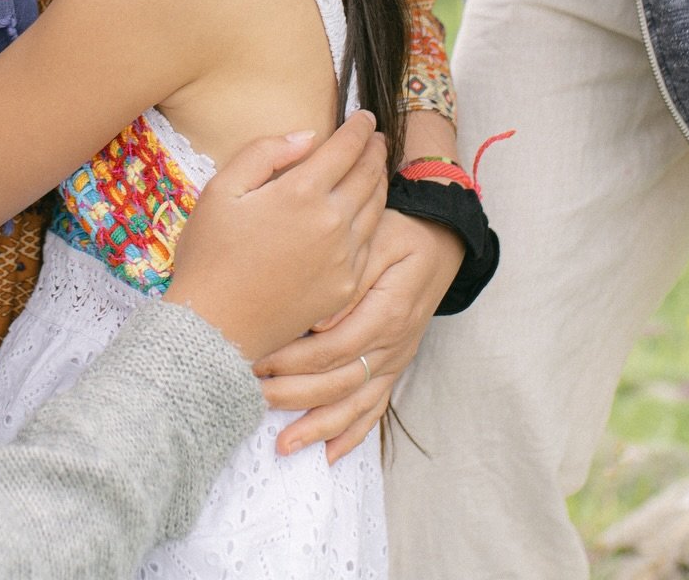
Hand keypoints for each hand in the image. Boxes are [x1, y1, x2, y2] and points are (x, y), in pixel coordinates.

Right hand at [164, 111, 386, 361]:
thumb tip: (307, 137)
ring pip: (376, 210)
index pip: (345, 149)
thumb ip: (264, 153)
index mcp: (301, 192)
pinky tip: (367, 213)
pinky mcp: (345, 286)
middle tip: (378, 137)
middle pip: (367, 176)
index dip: (358, 129)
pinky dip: (374, 220)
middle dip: (375, 151)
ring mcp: (344, 258)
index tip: (365, 117)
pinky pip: (369, 245)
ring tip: (376, 167)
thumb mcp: (222, 188)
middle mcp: (332, 222)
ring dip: (379, 182)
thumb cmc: (210, 252)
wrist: (217, 324)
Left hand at [252, 208, 463, 462]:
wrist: (438, 242)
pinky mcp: (393, 367)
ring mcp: (395, 360)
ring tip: (283, 445)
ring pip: (355, 404)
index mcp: (387, 312)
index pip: (335, 348)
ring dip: (318, 426)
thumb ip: (350, 277)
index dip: (294, 360)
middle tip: (250, 398)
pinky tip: (328, 454)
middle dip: (293, 396)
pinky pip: (375, 408)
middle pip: (339, 382)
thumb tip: (319, 322)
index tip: (256, 361)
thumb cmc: (398, 233)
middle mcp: (393, 344)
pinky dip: (352, 434)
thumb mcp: (378, 239)